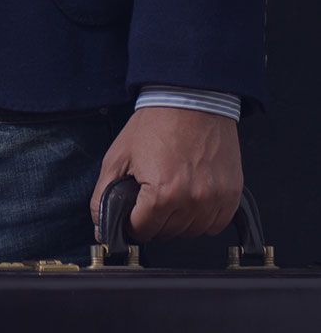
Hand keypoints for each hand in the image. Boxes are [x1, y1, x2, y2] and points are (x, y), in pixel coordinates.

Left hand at [89, 106, 243, 242]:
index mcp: (161, 193)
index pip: (142, 231)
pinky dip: (204, 217)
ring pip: (191, 231)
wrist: (190, 99)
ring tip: (173, 191)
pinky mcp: (231, 194)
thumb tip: (100, 225)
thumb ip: (103, 195)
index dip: (133, 220)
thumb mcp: (118, 155)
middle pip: (167, 233)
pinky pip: (216, 224)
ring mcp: (214, 199)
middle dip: (155, 219)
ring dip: (180, 220)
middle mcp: (191, 200)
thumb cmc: (157, 123)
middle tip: (153, 193)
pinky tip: (193, 196)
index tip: (135, 208)